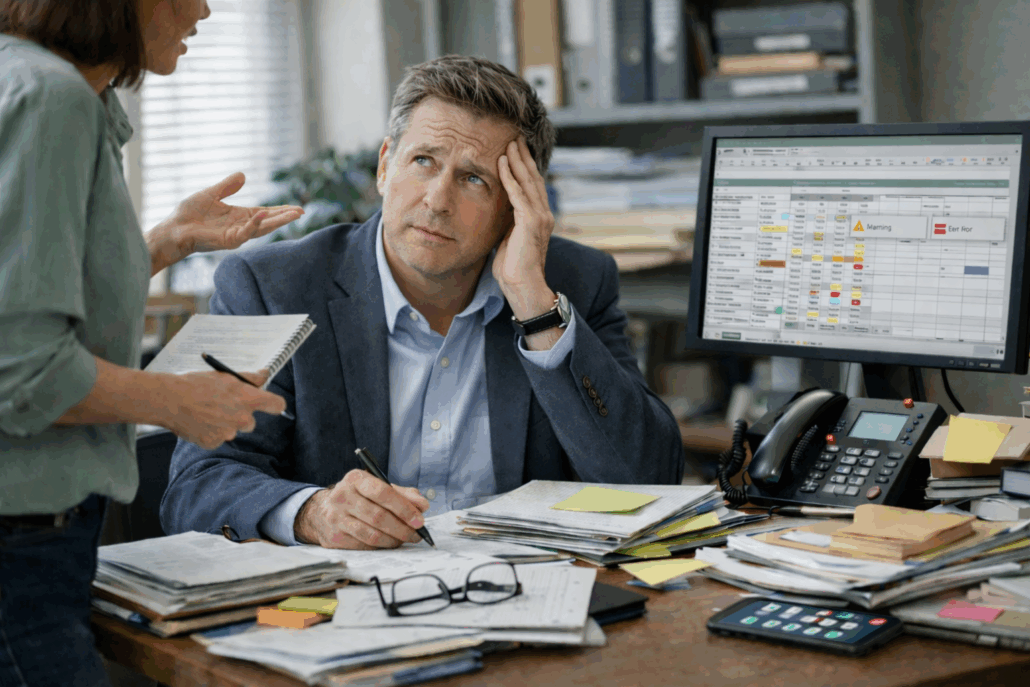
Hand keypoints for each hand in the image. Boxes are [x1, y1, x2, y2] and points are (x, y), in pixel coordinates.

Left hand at [148, 172, 303, 271]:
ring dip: (278, 221)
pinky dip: (255, 224)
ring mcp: (236, 235)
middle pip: (268, 221)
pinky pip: (245, 232)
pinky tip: (264, 214)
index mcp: (238, 216)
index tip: (296, 208)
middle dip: (285, 217)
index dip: (280, 211)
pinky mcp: (228, 241)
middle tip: (302, 212)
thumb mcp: (211, 194)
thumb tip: (243, 175)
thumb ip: (227, 186)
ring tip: (294, 214)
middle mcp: (240, 227)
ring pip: (262, 228)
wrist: (173, 228)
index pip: (264, 213)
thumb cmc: (188, 214)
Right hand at [159, 369, 286, 449]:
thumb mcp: (225, 376)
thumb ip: (250, 377)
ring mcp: (228, 433)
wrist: (169, 400)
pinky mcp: (213, 443)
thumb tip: (265, 374)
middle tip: (222, 406)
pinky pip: (217, 438)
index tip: (271, 404)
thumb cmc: (196, 385)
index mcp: (248, 400)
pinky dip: (210, 432)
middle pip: (251, 422)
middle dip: (240, 415)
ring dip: (223, 424)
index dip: (274, 404)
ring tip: (206, 411)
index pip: (277, 405)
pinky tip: (199, 421)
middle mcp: (242, 419)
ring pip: (232, 430)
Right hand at [294, 470, 429, 548]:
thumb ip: (402, 494)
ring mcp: (335, 518)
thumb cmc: (358, 497)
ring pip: (371, 534)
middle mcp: (342, 496)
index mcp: (355, 478)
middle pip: (378, 516)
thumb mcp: (377, 487)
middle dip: (402, 527)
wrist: (324, 510)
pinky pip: (364, 545)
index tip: (420, 519)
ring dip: (394, 540)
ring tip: (407, 539)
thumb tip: (422, 505)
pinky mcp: (334, 537)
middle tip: (417, 534)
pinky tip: (390, 543)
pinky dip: (382, 546)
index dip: (404, 507)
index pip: (382, 492)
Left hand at [495, 137, 563, 349]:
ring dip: (517, 161)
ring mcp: (540, 217)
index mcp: (539, 218)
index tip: (515, 150)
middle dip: (523, 157)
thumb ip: (506, 222)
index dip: (524, 166)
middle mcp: (544, 214)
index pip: (532, 186)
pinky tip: (502, 163)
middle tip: (514, 137)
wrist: (524, 287)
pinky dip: (510, 176)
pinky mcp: (531, 222)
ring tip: (510, 143)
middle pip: (533, 178)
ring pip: (528, 181)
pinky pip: (519, 194)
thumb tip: (495, 211)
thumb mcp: (508, 239)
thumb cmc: (513, 269)